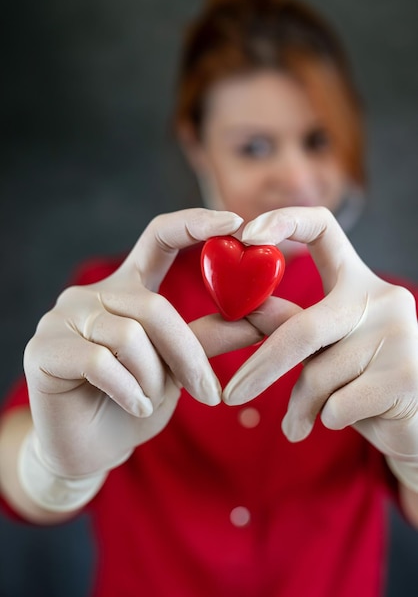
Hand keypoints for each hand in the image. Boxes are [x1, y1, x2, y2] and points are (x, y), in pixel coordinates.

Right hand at [23, 209, 261, 479]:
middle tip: (210, 393)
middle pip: (153, 306)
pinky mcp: (43, 349)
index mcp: (127, 288)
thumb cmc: (140, 400)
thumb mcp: (184, 364)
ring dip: (154, 379)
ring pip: (130, 336)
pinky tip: (135, 406)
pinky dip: (130, 391)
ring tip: (151, 400)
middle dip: (187, 355)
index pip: (158, 237)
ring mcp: (63, 318)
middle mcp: (93, 294)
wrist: (92, 450)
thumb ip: (221, 333)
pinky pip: (101, 362)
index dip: (194, 224)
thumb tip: (277, 311)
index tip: (236, 222)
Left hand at [223, 207, 417, 473]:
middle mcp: (382, 297)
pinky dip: (324, 420)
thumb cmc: (359, 380)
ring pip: (318, 373)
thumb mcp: (323, 346)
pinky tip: (338, 421)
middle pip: (304, 326)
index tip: (246, 234)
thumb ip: (287, 324)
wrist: (413, 422)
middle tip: (231, 395)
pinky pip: (338, 404)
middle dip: (263, 366)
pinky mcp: (407, 374)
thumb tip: (241, 306)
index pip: (324, 227)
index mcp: (357, 280)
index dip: (283, 221)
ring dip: (301, 406)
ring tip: (300, 421)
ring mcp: (400, 333)